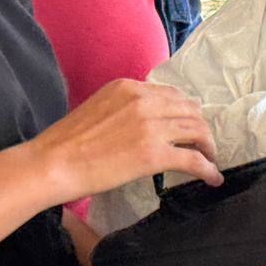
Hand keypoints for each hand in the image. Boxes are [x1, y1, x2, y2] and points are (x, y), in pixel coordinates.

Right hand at [29, 80, 221, 202]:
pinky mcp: (155, 154)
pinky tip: (213, 178)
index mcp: (129, 87)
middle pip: (190, 110)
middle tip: (204, 144)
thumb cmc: (66, 142)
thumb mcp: (98, 107)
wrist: (52, 163)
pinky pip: (194, 160)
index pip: (172, 94)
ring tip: (210, 160)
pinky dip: (208, 169)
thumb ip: (125, 108)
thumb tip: (143, 123)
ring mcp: (152, 127)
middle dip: (201, 128)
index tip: (189, 125)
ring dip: (208, 147)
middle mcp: (145, 101)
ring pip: (197, 132)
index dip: (186, 111)